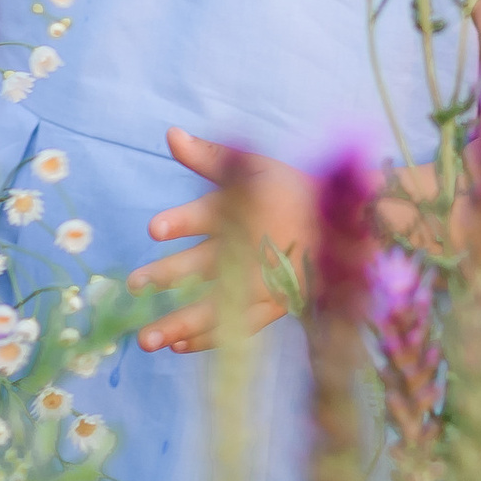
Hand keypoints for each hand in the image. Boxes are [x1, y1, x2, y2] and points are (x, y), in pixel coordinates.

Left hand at [128, 130, 316, 354]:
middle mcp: (253, 250)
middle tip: (135, 285)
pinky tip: (178, 346)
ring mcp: (264, 283)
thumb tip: (170, 134)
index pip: (210, 213)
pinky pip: (240, 327)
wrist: (345, 223)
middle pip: (206, 265)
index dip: (182, 220)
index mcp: (247, 211)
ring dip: (181, 323)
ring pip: (218, 307)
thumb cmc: (290, 189)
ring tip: (145, 340)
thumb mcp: (253, 166)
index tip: (153, 228)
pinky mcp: (276, 306)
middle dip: (169, 275)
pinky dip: (211, 338)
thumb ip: (210, 156)